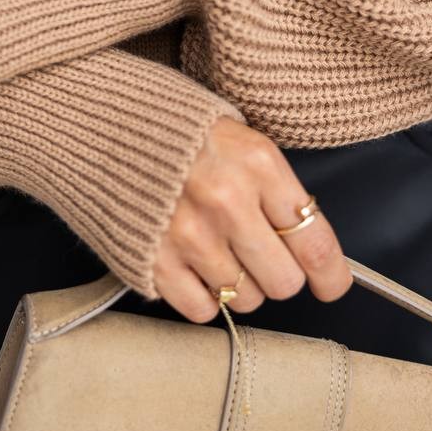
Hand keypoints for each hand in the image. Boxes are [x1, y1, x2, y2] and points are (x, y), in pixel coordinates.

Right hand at [152, 116, 352, 321]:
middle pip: (284, 281)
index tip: (331, 285)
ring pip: (245, 298)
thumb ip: (271, 185)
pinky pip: (203, 309)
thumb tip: (304, 238)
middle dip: (277, 273)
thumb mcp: (237, 135)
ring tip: (214, 246)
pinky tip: (190, 262)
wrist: (100, 121)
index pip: (314, 239)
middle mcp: (229, 201)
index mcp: (257, 163)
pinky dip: (201, 294)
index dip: (331, 274)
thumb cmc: (175, 127)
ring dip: (237, 281)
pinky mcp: (155, 261)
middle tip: (257, 253)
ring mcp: (190, 235)